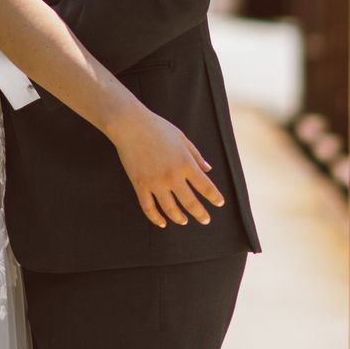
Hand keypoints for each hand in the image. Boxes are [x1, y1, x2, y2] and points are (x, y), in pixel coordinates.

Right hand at [110, 103, 223, 229]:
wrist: (130, 125)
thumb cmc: (158, 128)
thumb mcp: (182, 138)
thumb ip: (196, 155)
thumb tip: (208, 169)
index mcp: (186, 163)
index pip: (205, 187)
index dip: (214, 197)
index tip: (219, 203)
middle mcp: (173, 176)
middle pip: (190, 203)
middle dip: (200, 214)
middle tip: (206, 220)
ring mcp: (155, 183)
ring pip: (170, 209)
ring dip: (179, 218)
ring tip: (184, 221)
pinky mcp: (140, 185)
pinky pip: (149, 208)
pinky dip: (156, 218)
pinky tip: (162, 223)